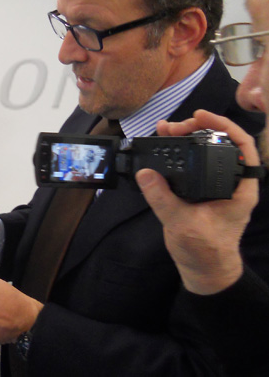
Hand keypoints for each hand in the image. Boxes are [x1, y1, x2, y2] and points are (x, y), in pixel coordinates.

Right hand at [135, 109, 260, 294]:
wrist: (205, 270)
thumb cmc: (205, 251)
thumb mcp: (183, 225)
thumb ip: (163, 198)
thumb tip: (145, 174)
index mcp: (239, 189)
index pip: (242, 146)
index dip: (224, 126)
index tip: (201, 116)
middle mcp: (230, 182)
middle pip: (222, 143)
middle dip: (198, 128)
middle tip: (174, 126)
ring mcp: (216, 184)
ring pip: (206, 150)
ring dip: (186, 137)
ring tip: (165, 129)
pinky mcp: (201, 188)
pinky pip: (193, 162)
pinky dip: (179, 150)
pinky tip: (164, 144)